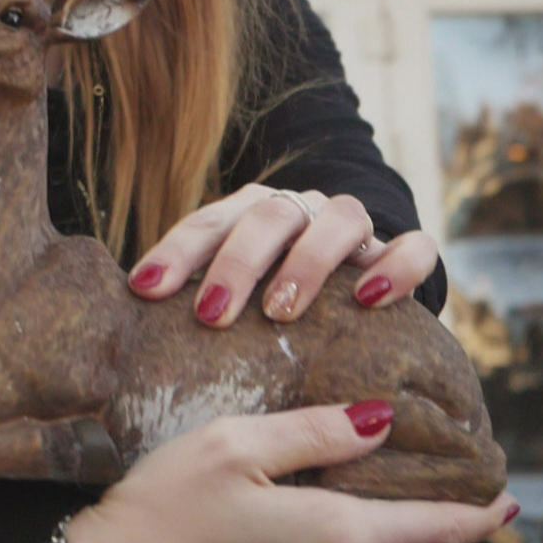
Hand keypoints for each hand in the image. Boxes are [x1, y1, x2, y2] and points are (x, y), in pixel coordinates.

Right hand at [55, 404, 517, 542]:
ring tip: (410, 504)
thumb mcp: (235, 448)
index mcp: (337, 536)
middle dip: (441, 525)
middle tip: (464, 492)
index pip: (435, 529)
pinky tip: (342, 524)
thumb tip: (381, 420)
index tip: (509, 500)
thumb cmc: (164, 511)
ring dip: (401, 538)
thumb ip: (313, 433)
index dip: (478, 515)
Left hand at [125, 183, 440, 325]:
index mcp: (248, 213)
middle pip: (268, 215)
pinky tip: (371, 299)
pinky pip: (414, 246)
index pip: (206, 222)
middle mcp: (299, 210)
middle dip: (237, 263)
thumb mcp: (231, 299)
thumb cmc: (270, 306)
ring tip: (282, 310)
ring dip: (307, 262)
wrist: (354, 298)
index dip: (175, 253)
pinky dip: (397, 267)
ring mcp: (353, 227)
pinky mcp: (402, 253)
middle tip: (213, 313)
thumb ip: (194, 303)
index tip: (147, 291)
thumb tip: (128, 331)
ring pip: (339, 218)